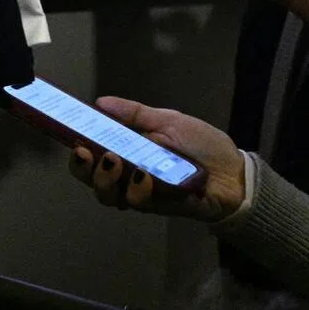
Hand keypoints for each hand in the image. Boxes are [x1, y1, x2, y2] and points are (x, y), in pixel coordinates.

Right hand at [68, 98, 245, 221]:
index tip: (74, 140)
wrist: (234, 171)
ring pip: (111, 197)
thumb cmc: (200, 144)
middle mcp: (129, 178)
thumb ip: (133, 114)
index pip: (92, 159)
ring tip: (115, 160)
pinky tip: (142, 174)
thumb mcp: (166, 120)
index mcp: (127, 155)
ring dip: (107, 179)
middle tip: (88, 153)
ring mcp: (144, 195)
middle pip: (94, 182)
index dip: (78, 155)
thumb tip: (100, 102)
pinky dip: (138, 189)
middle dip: (85, 170)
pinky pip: (142, 203)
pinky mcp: (163, 207)